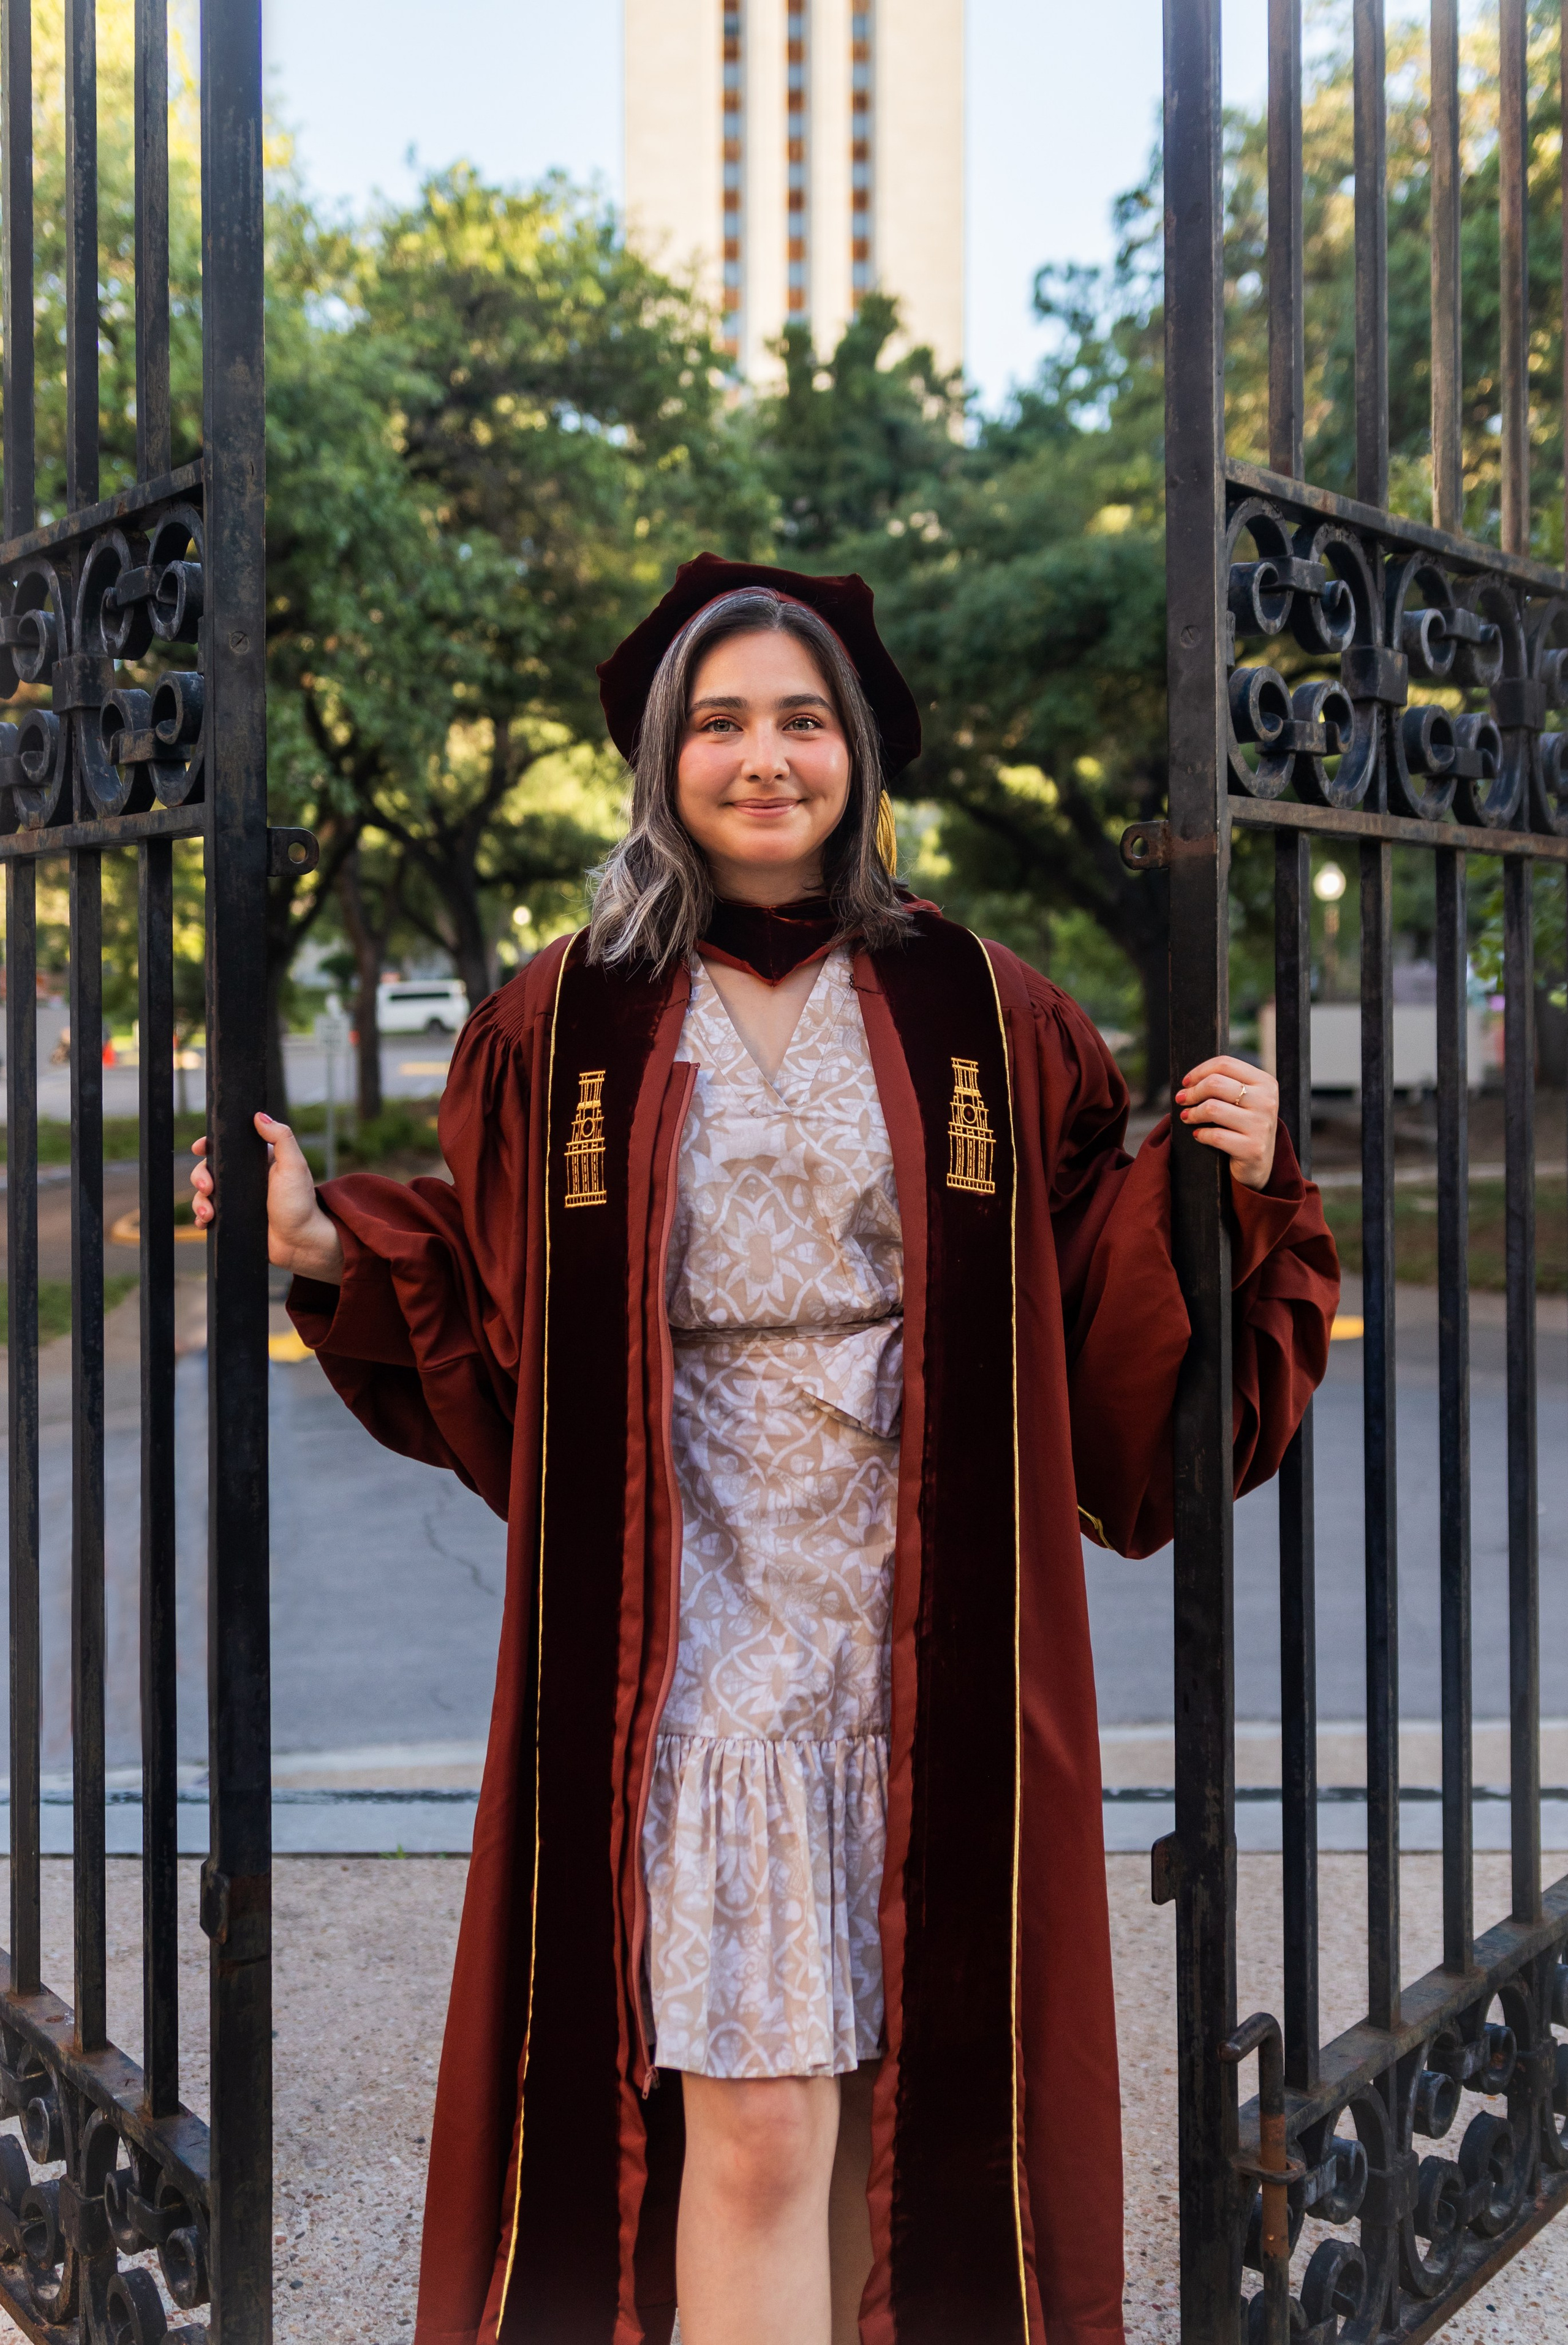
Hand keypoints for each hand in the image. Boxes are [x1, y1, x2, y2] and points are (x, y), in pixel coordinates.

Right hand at [189, 1112, 344, 1282]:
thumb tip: (259, 1115)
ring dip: (199, 1201)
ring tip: (209, 1213)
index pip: (227, 1147)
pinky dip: (201, 1217)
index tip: (199, 1147)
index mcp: (258, 1162)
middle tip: (207, 1187)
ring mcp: (237, 1200)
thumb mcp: (295, 1166)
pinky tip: (204, 1222)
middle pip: (209, 1169)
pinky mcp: (232, 1220)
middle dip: (200, 1176)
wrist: (301, 1243)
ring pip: (205, 1193)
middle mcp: (244, 1179)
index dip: (209, 1146)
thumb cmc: (301, 1204)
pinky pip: (208, 1215)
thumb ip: (281, 1138)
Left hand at [1174, 1057, 1278, 1191]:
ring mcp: (1261, 1125)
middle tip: (1181, 1100)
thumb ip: (1226, 1085)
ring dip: (1192, 1113)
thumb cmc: (1244, 1127)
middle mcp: (1267, 1101)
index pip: (1225, 1064)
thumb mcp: (1244, 1101)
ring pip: (1212, 1108)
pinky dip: (1201, 1134)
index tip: (1187, 1082)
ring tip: (1186, 1117)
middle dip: (1192, 1092)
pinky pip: (1215, 1135)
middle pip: (1215, 1083)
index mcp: (1265, 1083)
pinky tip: (1198, 1135)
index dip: (1199, 1071)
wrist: (1259, 1165)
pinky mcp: (1252, 1148)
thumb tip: (1189, 1081)